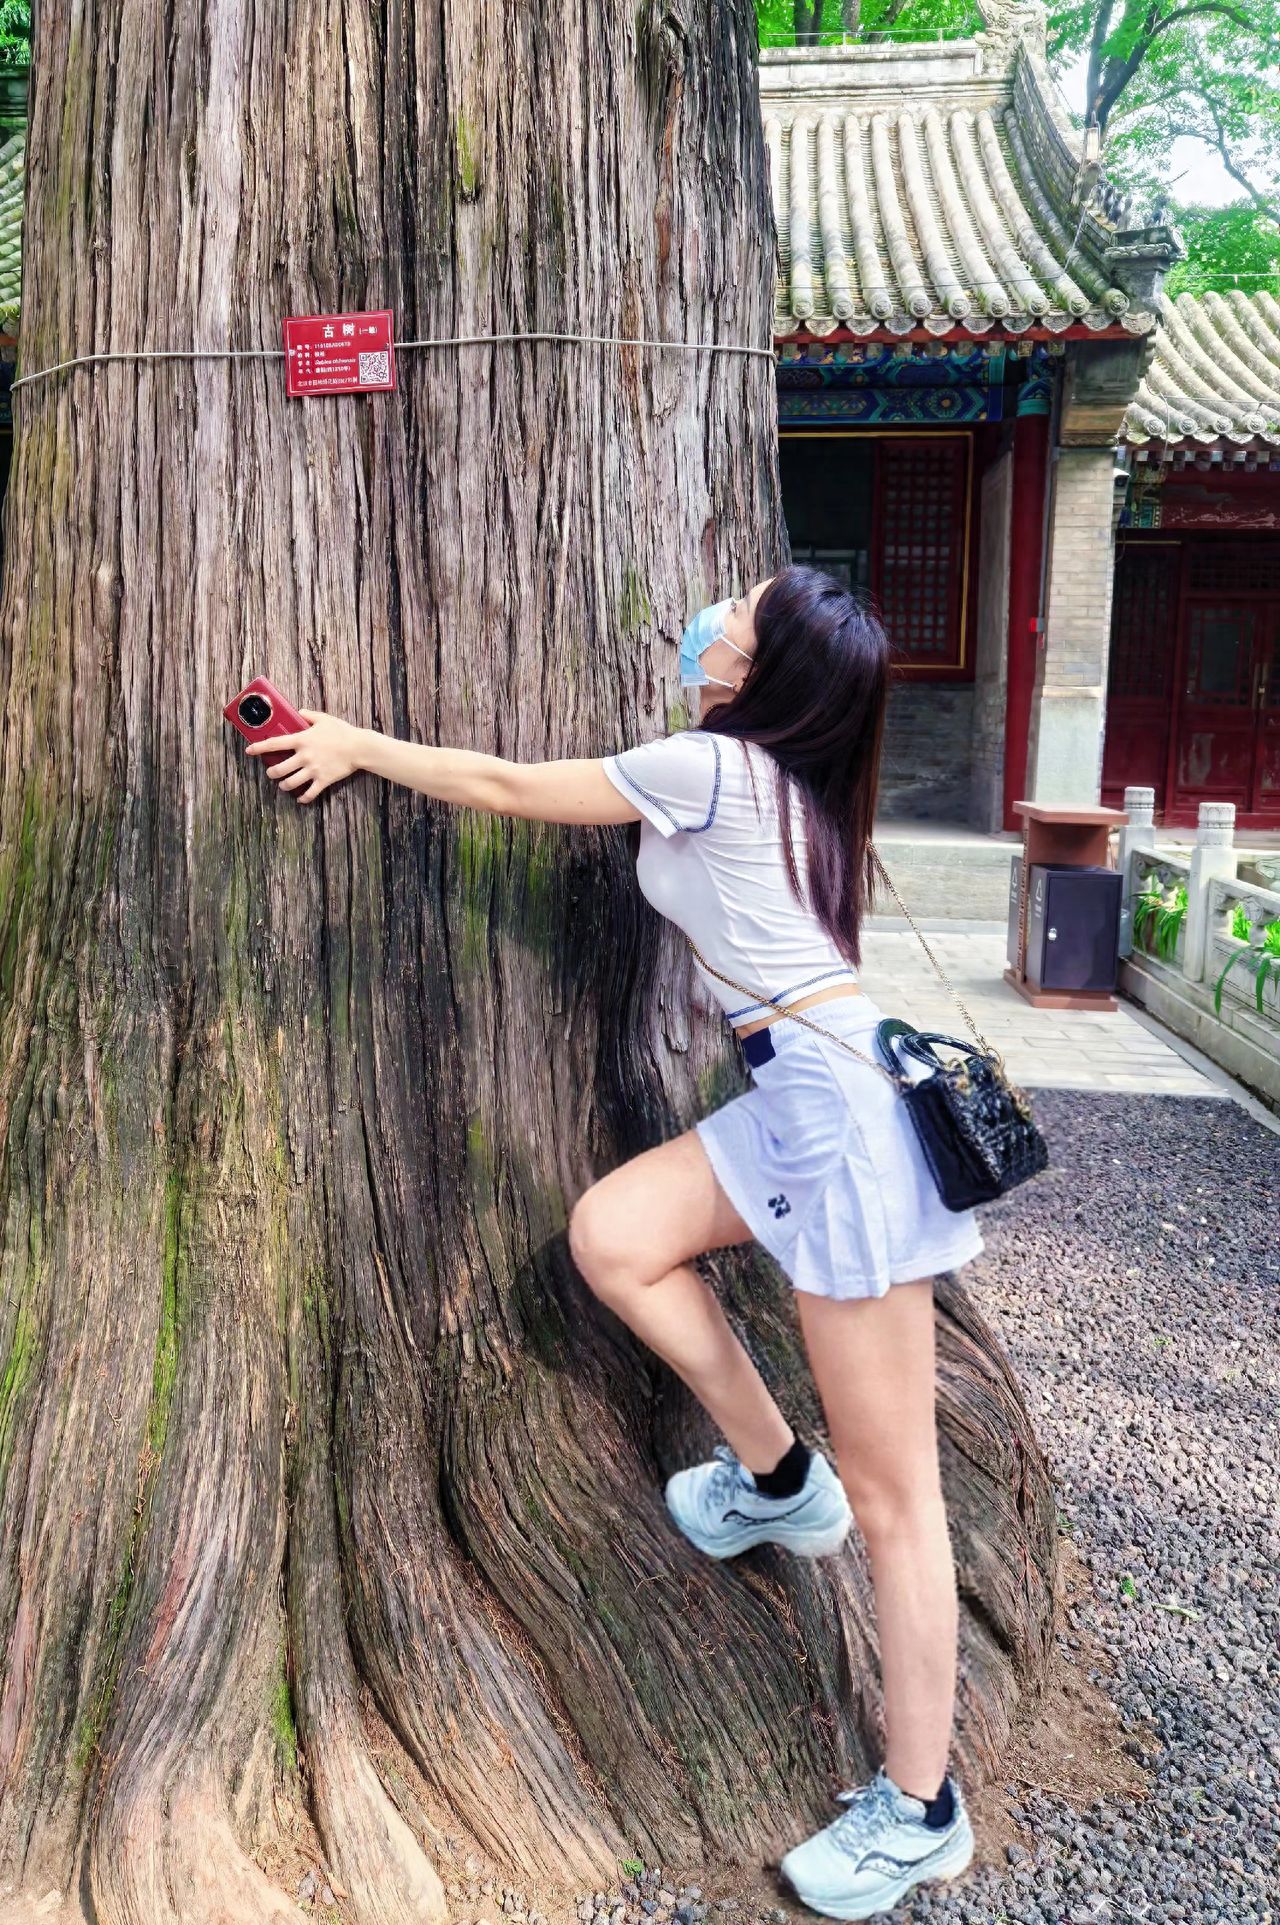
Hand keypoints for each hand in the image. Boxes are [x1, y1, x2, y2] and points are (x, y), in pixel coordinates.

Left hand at [244, 708, 363, 802]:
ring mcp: (313, 770)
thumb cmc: (342, 731)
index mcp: (301, 740)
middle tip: (272, 772)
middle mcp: (304, 756)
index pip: (274, 744)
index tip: (249, 750)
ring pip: (290, 784)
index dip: (258, 748)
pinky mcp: (323, 780)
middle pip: (278, 770)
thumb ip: (309, 715)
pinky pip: (309, 794)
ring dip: (284, 786)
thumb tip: (299, 712)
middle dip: (271, 773)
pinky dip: (303, 798)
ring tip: (284, 785)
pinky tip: (301, 798)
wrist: (359, 747)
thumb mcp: (324, 718)